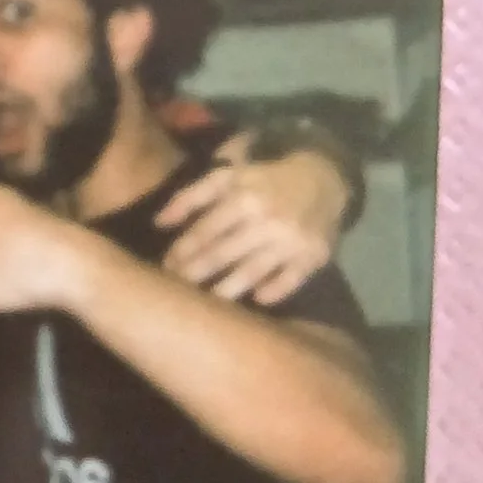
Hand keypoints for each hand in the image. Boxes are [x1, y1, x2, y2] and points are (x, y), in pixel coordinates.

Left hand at [158, 134, 345, 306]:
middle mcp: (266, 220)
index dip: (181, 251)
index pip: (204, 231)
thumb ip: (192, 196)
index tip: (164, 268)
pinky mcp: (313, 256)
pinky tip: (256, 301)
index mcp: (243, 198)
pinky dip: (273, 291)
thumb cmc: (264, 180)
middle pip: (222, 254)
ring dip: (225, 291)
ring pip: (251, 272)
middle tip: (176, 291)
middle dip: (195, 274)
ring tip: (206, 305)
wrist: (323, 178)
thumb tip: (159, 223)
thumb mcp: (228, 177)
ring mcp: (291, 241)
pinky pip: (290, 280)